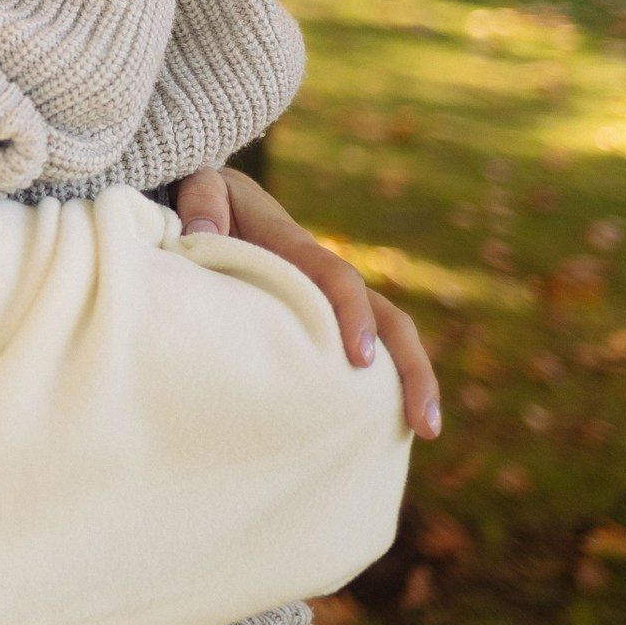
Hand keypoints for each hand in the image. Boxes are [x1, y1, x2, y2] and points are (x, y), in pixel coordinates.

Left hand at [176, 168, 443, 441]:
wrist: (215, 205)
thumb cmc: (206, 202)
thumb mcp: (201, 188)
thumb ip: (202, 203)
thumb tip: (201, 229)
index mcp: (295, 249)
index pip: (336, 279)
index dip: (352, 314)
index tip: (360, 358)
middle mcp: (325, 281)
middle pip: (389, 319)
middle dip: (411, 366)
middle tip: (423, 422)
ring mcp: (327, 307)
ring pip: (387, 341)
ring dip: (409, 384)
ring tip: (425, 433)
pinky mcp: (319, 328)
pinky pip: (357, 358)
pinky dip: (375, 391)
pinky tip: (375, 435)